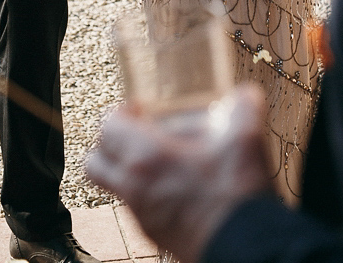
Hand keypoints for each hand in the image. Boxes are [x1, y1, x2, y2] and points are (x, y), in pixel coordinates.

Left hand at [85, 86, 272, 262]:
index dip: (120, 112)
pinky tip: (179, 187)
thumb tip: (246, 94)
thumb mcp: (245, 138)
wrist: (246, 251)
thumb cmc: (236, 198)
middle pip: (96, 161)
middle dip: (111, 142)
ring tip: (161, 160)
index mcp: (147, 158)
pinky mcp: (154, 236)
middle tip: (137, 133)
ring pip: (114, 186)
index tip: (139, 109)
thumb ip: (243, 105)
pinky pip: (135, 208)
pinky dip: (146, 193)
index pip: (107, 126)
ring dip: (127, 169)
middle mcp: (134, 188)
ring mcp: (141, 217)